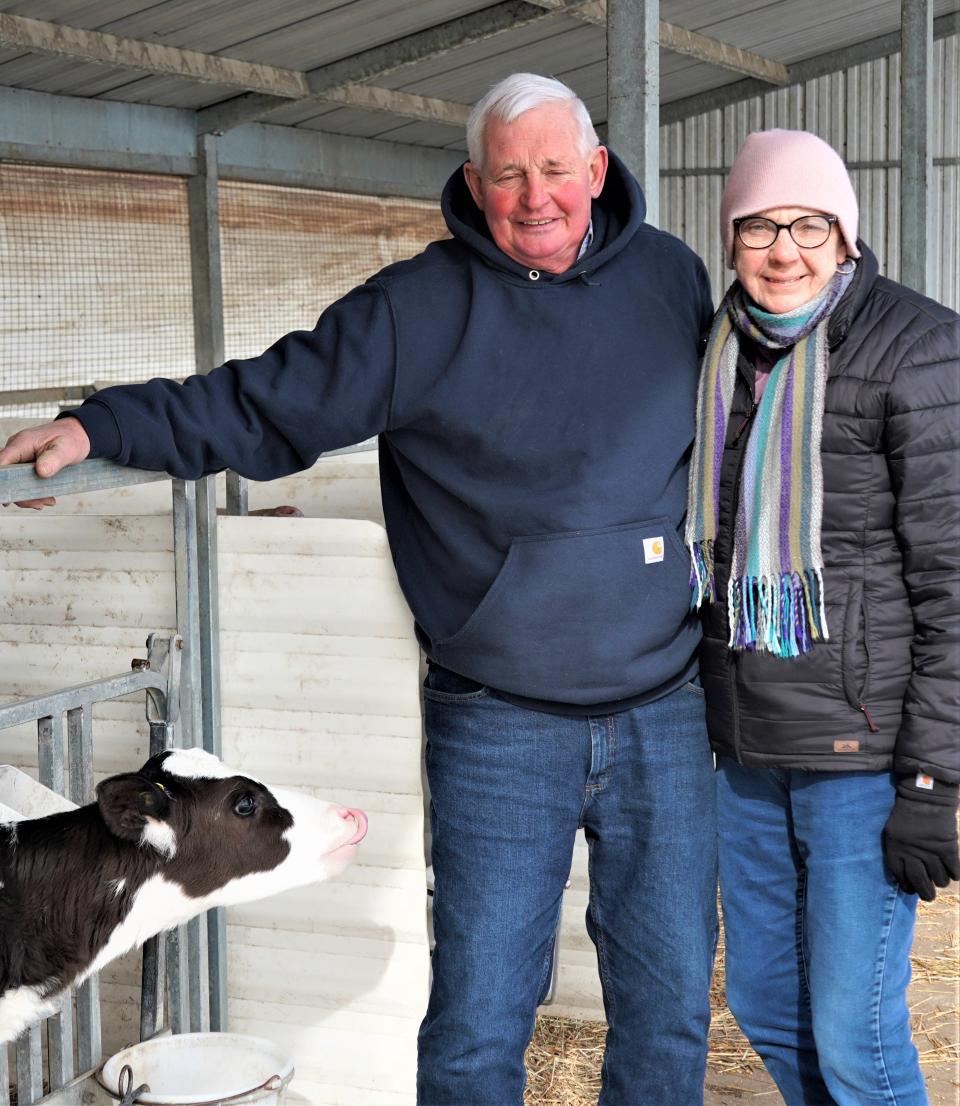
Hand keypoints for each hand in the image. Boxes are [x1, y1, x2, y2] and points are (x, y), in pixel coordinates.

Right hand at [0, 417, 89, 508]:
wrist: (76, 436)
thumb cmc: (71, 439)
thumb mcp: (66, 449)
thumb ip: (53, 459)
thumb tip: (41, 471)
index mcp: (22, 444)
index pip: (2, 462)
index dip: (3, 480)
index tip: (10, 496)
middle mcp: (17, 451)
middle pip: (6, 476)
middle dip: (20, 493)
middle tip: (39, 503)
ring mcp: (19, 458)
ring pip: (14, 481)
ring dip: (28, 495)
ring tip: (47, 501)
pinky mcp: (25, 465)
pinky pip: (21, 481)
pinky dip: (32, 492)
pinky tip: (45, 498)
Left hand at [883, 777, 959, 900]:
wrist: (925, 798)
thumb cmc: (906, 814)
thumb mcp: (893, 832)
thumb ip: (897, 851)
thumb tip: (903, 873)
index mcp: (896, 849)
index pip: (900, 876)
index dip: (907, 886)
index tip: (911, 889)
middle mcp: (913, 854)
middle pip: (920, 882)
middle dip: (925, 893)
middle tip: (928, 896)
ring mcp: (931, 852)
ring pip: (939, 880)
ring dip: (940, 881)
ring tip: (940, 878)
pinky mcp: (948, 849)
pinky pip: (954, 871)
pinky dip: (955, 874)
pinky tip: (953, 872)